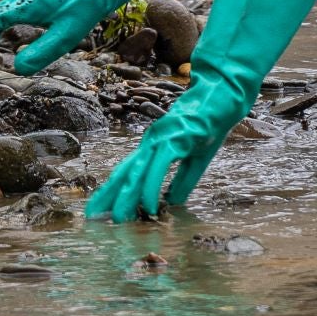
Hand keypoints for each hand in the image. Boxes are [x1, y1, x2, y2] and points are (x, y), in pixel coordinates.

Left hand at [85, 79, 244, 221]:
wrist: (223, 96)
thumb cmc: (209, 124)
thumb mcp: (196, 159)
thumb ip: (183, 180)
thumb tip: (172, 202)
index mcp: (153, 146)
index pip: (128, 171)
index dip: (112, 189)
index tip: (100, 208)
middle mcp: (151, 142)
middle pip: (125, 172)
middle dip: (108, 196)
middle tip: (93, 218)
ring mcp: (161, 139)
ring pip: (137, 172)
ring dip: (126, 197)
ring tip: (117, 219)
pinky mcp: (175, 139)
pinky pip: (159, 168)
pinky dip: (152, 187)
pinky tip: (149, 206)